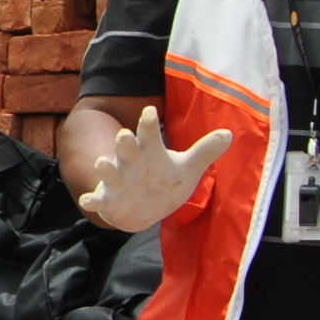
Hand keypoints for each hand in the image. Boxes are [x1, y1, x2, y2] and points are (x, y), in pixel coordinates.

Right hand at [74, 108, 234, 232]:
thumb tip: (230, 133)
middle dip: (124, 143)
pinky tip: (89, 201)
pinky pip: (98, 200)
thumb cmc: (163, 181)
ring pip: (109, 171)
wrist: (141, 208)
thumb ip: (205, 151)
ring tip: (102, 163)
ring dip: (105, 167)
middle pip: (127, 149)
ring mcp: (117, 181)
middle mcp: (130, 163)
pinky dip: (93, 200)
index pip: (149, 135)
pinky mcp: (109, 199)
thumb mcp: (187, 167)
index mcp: (149, 152)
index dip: (149, 124)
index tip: (150, 110)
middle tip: (124, 134)